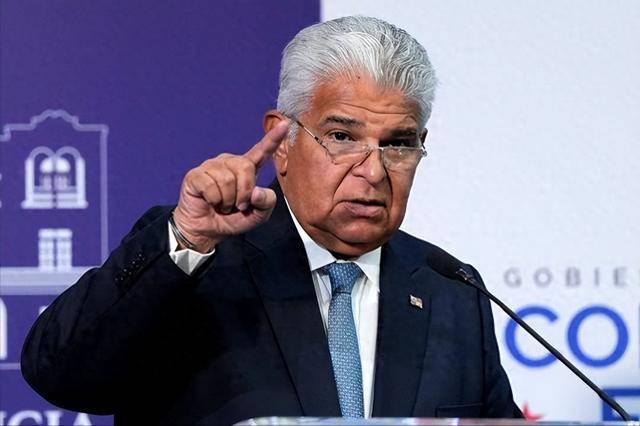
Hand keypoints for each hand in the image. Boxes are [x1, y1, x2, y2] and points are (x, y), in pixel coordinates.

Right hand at [172, 120, 289, 251]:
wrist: (207, 231)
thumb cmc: (232, 219)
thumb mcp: (258, 216)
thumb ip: (266, 203)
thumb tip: (255, 191)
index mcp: (247, 169)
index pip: (262, 151)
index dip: (273, 138)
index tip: (285, 124)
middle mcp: (230, 163)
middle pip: (245, 167)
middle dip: (244, 192)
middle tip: (237, 206)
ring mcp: (212, 167)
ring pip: (227, 179)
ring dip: (228, 200)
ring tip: (223, 205)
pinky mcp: (196, 175)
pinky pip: (210, 186)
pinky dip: (214, 200)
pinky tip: (210, 202)